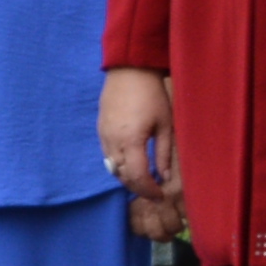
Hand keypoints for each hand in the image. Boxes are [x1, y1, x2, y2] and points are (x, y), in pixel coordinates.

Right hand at [98, 68, 171, 204]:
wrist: (129, 71)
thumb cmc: (152, 95)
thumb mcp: (165, 124)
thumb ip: (163, 152)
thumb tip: (164, 176)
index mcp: (131, 141)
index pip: (137, 177)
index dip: (149, 190)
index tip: (160, 195)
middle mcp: (113, 142)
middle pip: (122, 176)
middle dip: (138, 188)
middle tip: (154, 192)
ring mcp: (104, 136)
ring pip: (112, 168)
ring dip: (127, 178)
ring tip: (144, 180)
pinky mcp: (101, 130)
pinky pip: (107, 156)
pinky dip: (119, 166)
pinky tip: (132, 163)